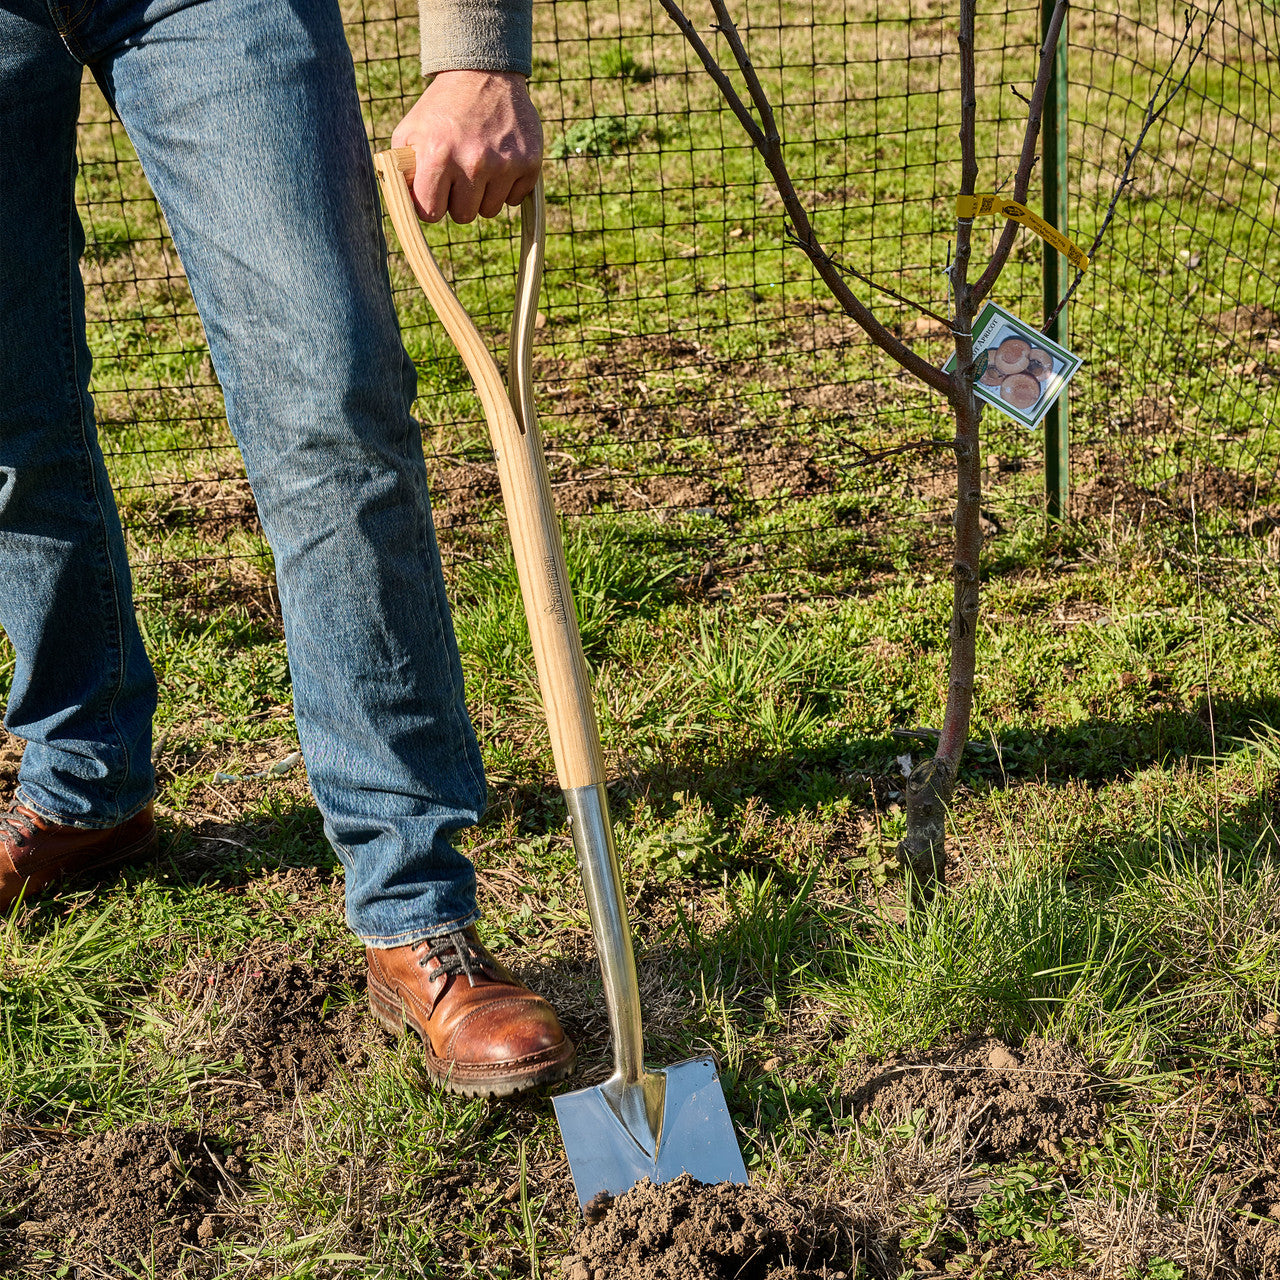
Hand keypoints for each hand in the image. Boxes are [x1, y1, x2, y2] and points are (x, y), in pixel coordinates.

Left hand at [391, 71, 542, 223]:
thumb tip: (403, 206)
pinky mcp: (529, 163)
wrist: (483, 73)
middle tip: (458, 175)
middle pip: (463, 217)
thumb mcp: (409, 131)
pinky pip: (514, 199)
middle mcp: (473, 161)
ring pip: (489, 210)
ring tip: (479, 166)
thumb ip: (402, 171)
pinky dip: (506, 187)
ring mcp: (505, 163)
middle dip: (458, 201)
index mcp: (438, 155)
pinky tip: (500, 162)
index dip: (431, 204)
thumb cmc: (441, 108)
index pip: (431, 213)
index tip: (434, 192)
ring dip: (483, 195)